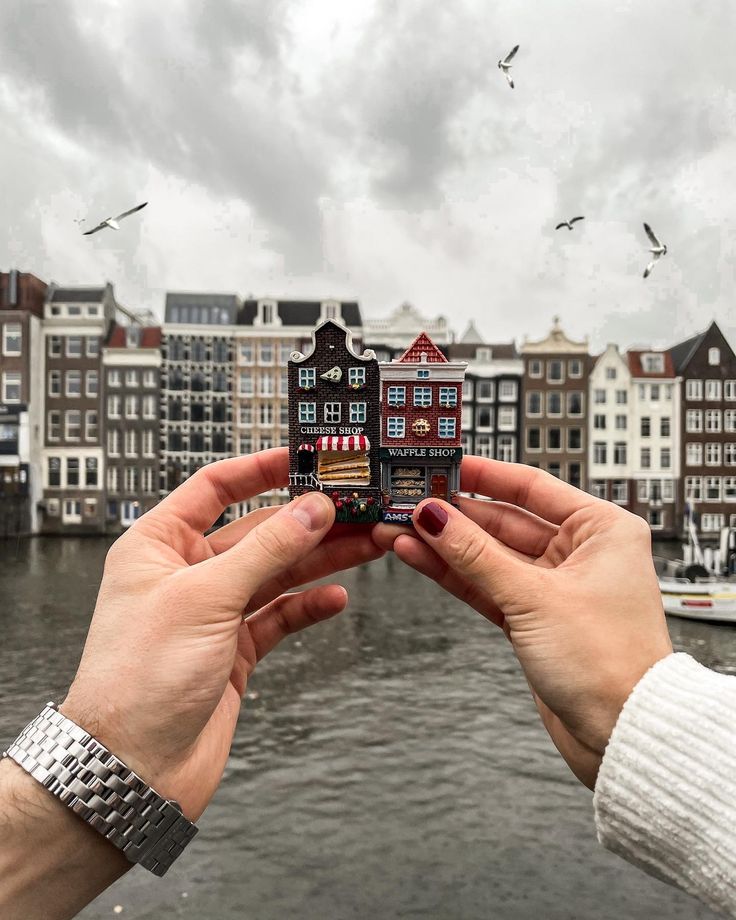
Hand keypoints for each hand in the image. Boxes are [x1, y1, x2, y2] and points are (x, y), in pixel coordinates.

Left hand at [62, 448, 383, 819]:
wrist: (132, 768)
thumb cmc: (139, 680)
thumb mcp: (206, 597)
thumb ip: (266, 550)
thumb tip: (312, 508)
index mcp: (159, 545)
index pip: (215, 488)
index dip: (260, 468)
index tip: (305, 459)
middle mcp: (186, 573)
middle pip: (257, 531)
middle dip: (306, 520)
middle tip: (355, 508)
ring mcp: (213, 612)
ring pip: (276, 572)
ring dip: (320, 559)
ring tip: (366, 544)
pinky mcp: (234, 650)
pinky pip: (280, 616)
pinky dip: (309, 606)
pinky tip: (337, 597)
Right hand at [373, 456, 672, 788]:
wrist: (622, 735)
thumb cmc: (610, 663)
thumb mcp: (534, 597)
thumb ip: (476, 555)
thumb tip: (435, 516)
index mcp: (601, 529)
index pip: (531, 487)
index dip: (483, 475)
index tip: (444, 466)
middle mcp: (580, 552)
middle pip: (504, 521)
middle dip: (454, 514)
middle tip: (409, 502)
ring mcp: (553, 587)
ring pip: (489, 555)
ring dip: (445, 544)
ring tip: (400, 529)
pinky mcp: (533, 618)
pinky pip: (486, 585)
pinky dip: (454, 573)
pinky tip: (419, 556)